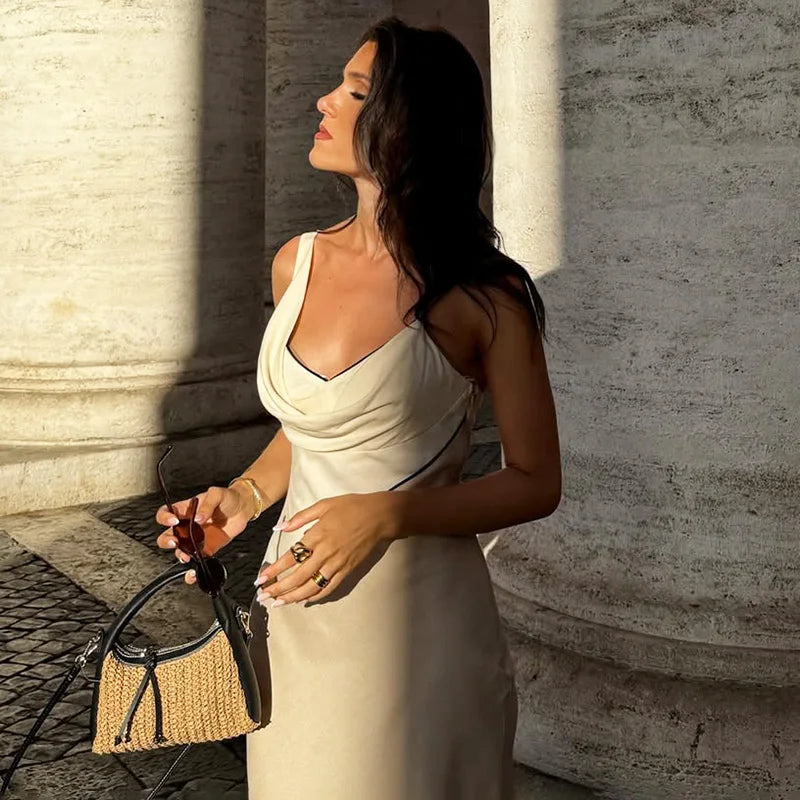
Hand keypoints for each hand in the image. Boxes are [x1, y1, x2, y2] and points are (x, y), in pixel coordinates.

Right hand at [155, 485, 253, 583]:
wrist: (243, 508)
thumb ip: (207, 504)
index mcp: (186, 510)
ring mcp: (196, 539)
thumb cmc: (229, 497)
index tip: (173, 521)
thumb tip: (198, 518)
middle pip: (167, 535)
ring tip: (186, 555)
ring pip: (179, 550)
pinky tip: (192, 572)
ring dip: (179, 554)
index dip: (164, 518)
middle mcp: (188, 526)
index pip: (166, 513)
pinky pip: (196, 560)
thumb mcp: (217, 494)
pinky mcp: (207, 549)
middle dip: (167, 541)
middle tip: (175, 542)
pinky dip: (192, 569)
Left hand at [254, 492, 398, 605]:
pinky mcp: (347, 570)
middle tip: (263, 597)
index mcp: (317, 535)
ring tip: (278, 603)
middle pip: (297, 576)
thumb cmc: (352, 507)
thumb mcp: (324, 505)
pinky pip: (329, 587)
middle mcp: (325, 553)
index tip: (260, 579)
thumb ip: (300, 517)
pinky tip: (304, 600)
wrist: (380, 516)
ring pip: (312, 586)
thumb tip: (279, 527)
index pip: (290, 557)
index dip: (274, 570)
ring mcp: (337, 564)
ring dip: (293, 597)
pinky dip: (315, 596)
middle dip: (278, 589)